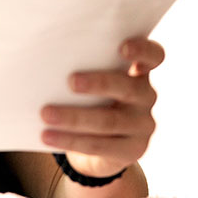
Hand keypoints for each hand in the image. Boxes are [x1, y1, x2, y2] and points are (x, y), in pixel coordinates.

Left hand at [40, 37, 163, 177]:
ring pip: (108, 121)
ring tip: (46, 114)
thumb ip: (82, 65)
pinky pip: (99, 145)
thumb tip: (43, 55)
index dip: (142, 50)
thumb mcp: (92, 79)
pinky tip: (47, 136)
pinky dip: (70, 140)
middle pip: (127, 88)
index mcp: (138, 71)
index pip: (154, 56)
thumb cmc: (90, 97)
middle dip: (99, 83)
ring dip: (74, 117)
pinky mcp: (132, 150)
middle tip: (71, 81)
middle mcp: (146, 96)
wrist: (98, 143)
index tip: (122, 47)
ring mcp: (142, 125)